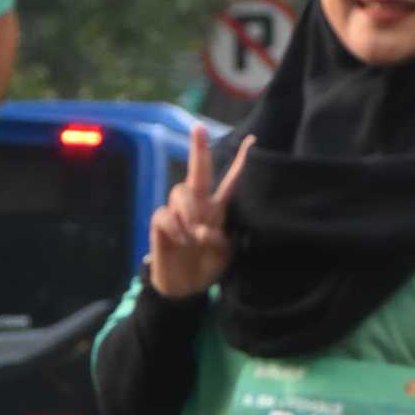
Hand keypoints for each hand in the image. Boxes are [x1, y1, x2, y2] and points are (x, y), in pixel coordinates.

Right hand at [149, 128, 248, 299]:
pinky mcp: (161, 222)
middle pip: (198, 172)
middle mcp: (198, 205)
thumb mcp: (223, 257)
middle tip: (198, 128)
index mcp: (218, 209)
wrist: (185, 286)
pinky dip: (174, 228)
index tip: (253, 140)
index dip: (240, 163)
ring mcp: (177, 212)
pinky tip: (180, 240)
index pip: (230, 182)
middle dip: (198, 149)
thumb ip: (218, 241)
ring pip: (181, 192)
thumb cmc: (207, 266)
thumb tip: (203, 230)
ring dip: (188, 212)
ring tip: (193, 236)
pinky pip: (165, 214)